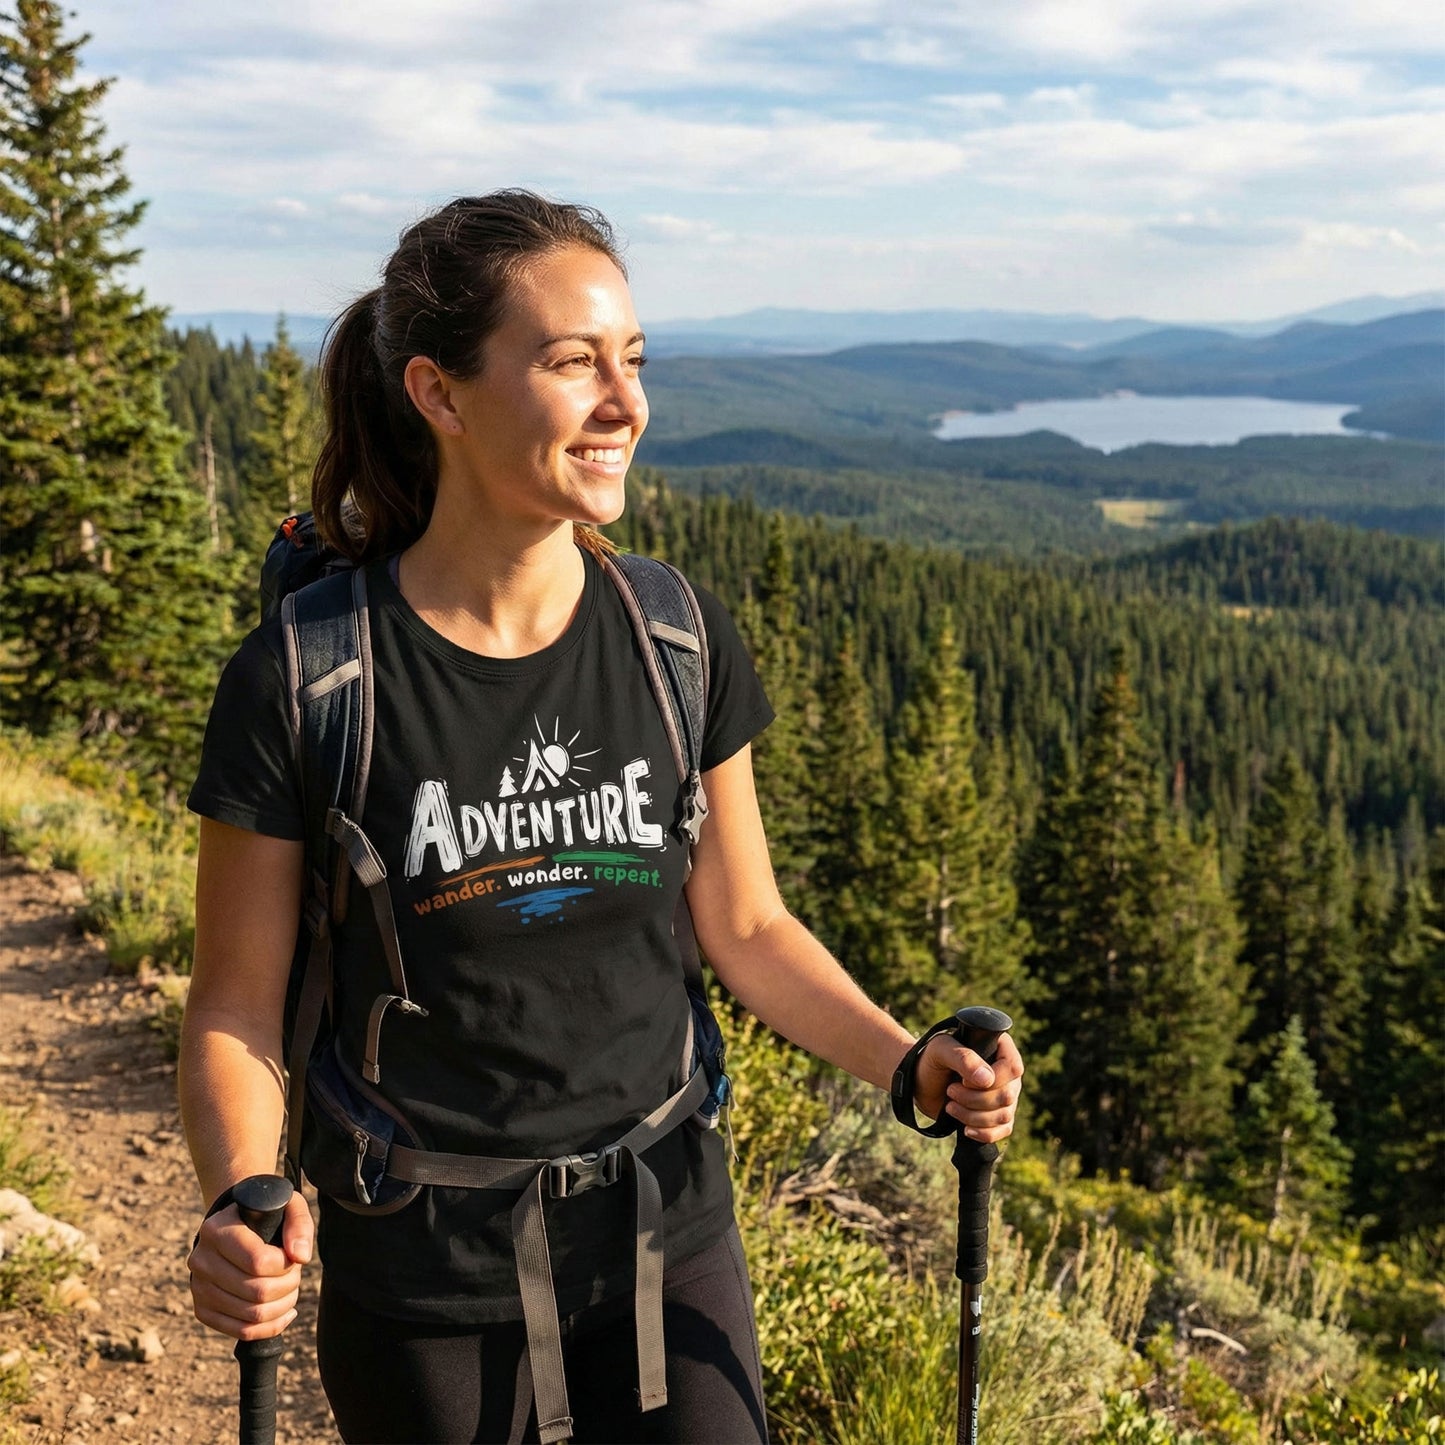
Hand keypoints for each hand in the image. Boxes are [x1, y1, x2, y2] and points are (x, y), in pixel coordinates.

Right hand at [188, 1190, 312, 1340]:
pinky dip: (270, 1326)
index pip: (257, 1261)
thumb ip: (298, 1225)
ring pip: (251, 1315)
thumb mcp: (287, 1205)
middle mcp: (201, 1259)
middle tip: (295, 1274)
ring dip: (282, 1306)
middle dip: (288, 1286)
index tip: (293, 1257)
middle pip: (257, 1291)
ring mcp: (199, 1287)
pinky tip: (284, 1311)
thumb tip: (301, 1257)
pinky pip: (241, 1330)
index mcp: (217, 1229)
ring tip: (290, 1289)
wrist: (235, 1226)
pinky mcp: (202, 1309)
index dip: (285, 1265)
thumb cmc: (265, 1215)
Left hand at [914, 1031, 1023, 1143]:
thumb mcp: (941, 1051)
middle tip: (950, 1091)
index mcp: (1000, 1048)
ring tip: (950, 1107)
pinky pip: (1004, 1130)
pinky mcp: (998, 1115)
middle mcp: (1007, 1073)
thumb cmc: (931, 1060)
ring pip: (1004, 1115)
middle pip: (1007, 1095)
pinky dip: (984, 1133)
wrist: (920, 1083)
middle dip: (974, 1100)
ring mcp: (1005, 1095)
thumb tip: (988, 1080)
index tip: (963, 1080)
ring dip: (973, 1116)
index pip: (1012, 1067)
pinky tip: (966, 1129)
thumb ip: (963, 1058)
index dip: (991, 1079)